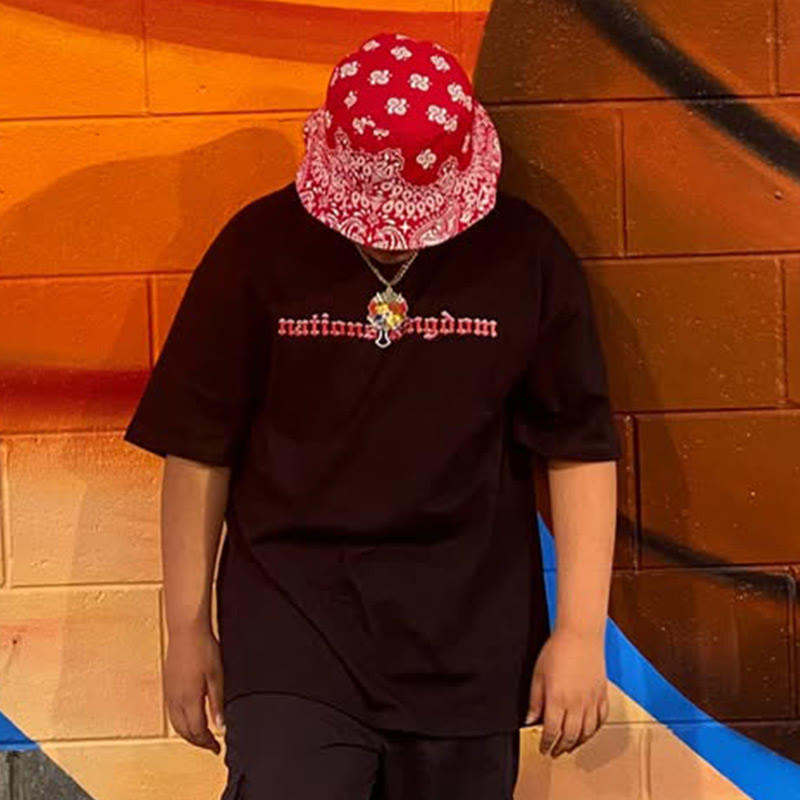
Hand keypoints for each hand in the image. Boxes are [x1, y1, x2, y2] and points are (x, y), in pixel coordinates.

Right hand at [164, 624, 224, 752]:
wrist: (185, 630)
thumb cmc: (203, 648)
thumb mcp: (216, 676)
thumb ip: (217, 703)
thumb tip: (220, 725)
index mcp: (189, 699)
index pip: (197, 731)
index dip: (208, 743)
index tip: (217, 748)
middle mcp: (175, 700)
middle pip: (184, 732)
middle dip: (197, 742)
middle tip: (210, 745)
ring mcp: (169, 693)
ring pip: (176, 724)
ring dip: (187, 734)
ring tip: (201, 736)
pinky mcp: (167, 686)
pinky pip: (171, 713)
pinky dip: (180, 723)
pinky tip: (188, 719)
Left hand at [525, 628, 608, 756]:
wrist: (580, 635)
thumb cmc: (557, 650)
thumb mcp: (538, 674)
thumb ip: (535, 700)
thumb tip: (529, 719)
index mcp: (557, 700)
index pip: (551, 732)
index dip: (546, 744)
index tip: (543, 749)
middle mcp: (577, 704)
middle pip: (570, 736)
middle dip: (561, 748)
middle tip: (555, 753)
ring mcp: (592, 701)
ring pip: (587, 732)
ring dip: (577, 743)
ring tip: (569, 747)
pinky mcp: (602, 695)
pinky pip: (601, 720)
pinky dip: (594, 731)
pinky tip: (588, 732)